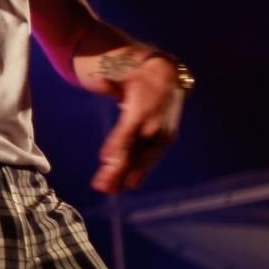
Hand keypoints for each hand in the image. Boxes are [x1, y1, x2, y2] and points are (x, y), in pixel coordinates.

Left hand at [92, 55, 185, 193]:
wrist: (171, 78)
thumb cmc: (142, 79)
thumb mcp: (126, 78)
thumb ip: (111, 85)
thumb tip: (97, 79)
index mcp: (142, 111)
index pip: (127, 132)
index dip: (116, 146)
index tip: (104, 160)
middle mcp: (153, 126)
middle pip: (134, 152)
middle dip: (118, 170)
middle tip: (102, 186)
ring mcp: (162, 135)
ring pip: (143, 160)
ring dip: (127, 176)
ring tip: (112, 190)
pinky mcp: (167, 140)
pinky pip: (151, 158)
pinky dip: (141, 171)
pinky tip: (130, 183)